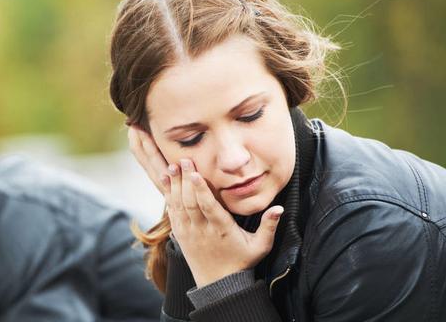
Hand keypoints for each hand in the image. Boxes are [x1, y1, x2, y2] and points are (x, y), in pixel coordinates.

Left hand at [126, 126, 281, 286]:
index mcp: (221, 229)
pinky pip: (172, 214)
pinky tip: (165, 182)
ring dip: (173, 185)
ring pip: (178, 205)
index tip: (194, 173)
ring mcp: (189, 233)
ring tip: (171, 167)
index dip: (200, 190)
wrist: (219, 285)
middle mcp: (202, 230)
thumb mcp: (261, 246)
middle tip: (182, 160)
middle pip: (190, 202)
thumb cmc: (241, 262)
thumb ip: (269, 226)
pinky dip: (168, 197)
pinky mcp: (181, 235)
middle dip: (184, 180)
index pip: (208, 207)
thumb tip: (280, 208)